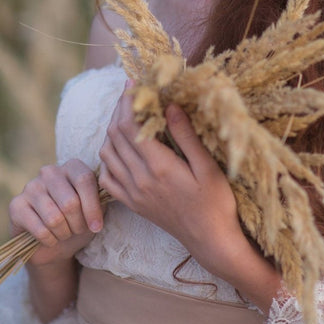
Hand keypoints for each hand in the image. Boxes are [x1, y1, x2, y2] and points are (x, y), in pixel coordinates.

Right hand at [9, 158, 102, 267]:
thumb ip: (103, 200)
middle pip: (70, 202)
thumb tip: (109, 192)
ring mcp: (30, 187)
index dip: (92, 207)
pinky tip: (49, 238)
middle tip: (77, 230)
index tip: (97, 227)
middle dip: (78, 224)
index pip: (84, 180)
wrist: (54, 246)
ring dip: (63, 233)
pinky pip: (39, 229)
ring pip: (54, 218)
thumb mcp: (96, 212)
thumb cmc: (78, 224)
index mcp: (72, 167)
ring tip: (63, 233)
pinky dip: (49, 240)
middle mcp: (49, 172)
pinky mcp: (16, 205)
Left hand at [98, 88, 244, 275]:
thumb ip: (186, 136)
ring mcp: (132, 193)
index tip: (133, 83)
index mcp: (158, 167)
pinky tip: (120, 148)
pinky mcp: (132, 203)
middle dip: (119, 109)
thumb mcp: (208, 167)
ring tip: (126, 114)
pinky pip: (107, 176)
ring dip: (111, 130)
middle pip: (114, 135)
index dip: (128, 101)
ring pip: (107, 153)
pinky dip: (108, 157)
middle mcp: (139, 179)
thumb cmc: (216, 203)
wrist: (210, 240)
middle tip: (129, 92)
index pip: (130, 126)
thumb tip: (169, 106)